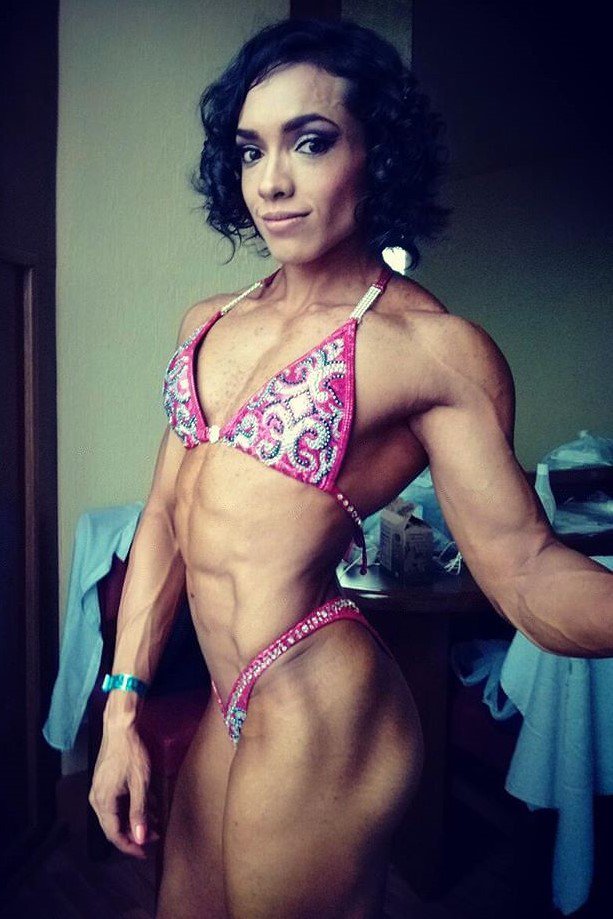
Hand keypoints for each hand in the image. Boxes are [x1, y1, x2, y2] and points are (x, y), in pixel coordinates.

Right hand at [89, 724, 158, 858]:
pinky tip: (148, 806)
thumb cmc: (130, 752)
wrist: (121, 727)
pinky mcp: (105, 782)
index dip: (130, 847)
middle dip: (135, 834)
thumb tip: (141, 838)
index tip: (144, 853)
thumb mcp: (140, 784)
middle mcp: (97, 799)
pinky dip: (132, 807)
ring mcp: (100, 790)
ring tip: (155, 823)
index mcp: (103, 802)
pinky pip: (117, 802)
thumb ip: (139, 812)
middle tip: (154, 837)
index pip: (114, 835)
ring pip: (117, 814)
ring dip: (135, 820)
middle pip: (114, 826)